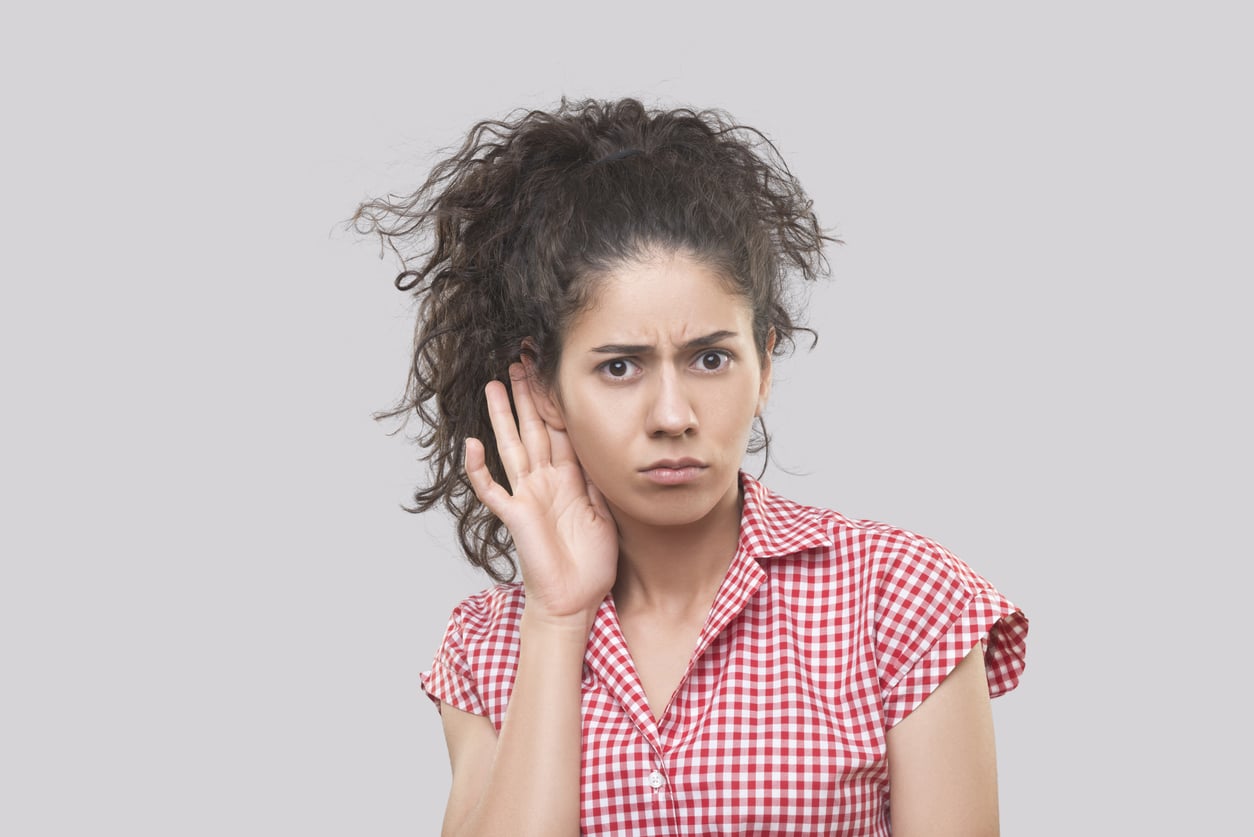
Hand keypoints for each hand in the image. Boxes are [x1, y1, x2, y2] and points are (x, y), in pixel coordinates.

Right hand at [465, 363, 618, 622]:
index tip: (551, 371)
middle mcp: (544, 481)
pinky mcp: (515, 516)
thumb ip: (600, 481)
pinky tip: (473, 444)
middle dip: (527, 394)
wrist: (575, 599)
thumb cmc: (591, 564)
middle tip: (519, 359)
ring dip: (502, 417)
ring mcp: (526, 496)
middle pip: (533, 428)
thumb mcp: (607, 513)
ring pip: (511, 447)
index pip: (560, 430)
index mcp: (569, 478)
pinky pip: (493, 489)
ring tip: (493, 385)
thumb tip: (604, 449)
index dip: (556, 401)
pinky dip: (480, 469)